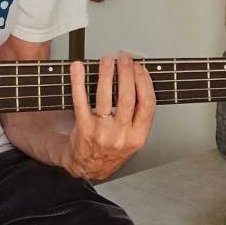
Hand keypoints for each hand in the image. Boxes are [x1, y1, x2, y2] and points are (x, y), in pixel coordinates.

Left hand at [63, 52, 154, 180]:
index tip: (140, 67)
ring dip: (107, 74)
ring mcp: (102, 132)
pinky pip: (81, 100)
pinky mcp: (84, 128)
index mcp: (138, 136)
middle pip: (128, 97)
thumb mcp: (133, 139)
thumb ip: (138, 116)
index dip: (145, 82)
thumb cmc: (110, 149)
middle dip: (126, 73)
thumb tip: (139, 81)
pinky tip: (77, 68)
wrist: (87, 167)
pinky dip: (78, 81)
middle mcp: (122, 135)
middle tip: (123, 57)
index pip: (148, 104)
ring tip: (107, 59)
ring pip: (107, 97)